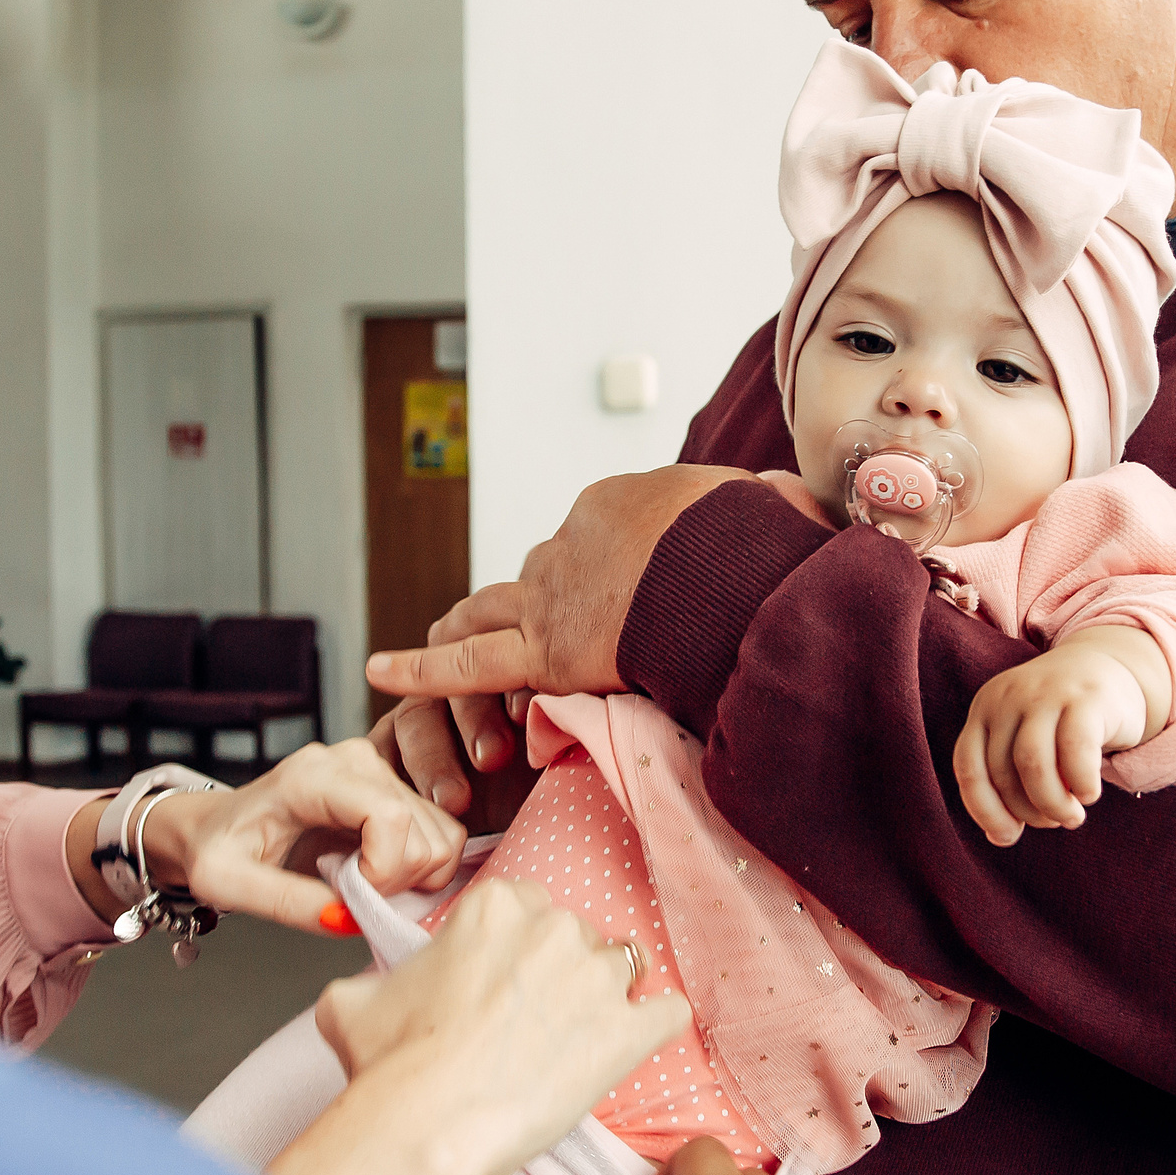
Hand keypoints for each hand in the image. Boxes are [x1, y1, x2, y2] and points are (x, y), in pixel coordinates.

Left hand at [68, 740, 467, 932]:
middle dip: (397, 881)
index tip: (350, 897)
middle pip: (423, 830)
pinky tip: (375, 876)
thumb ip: (287, 903)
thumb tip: (349, 921)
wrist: (216, 829)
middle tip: (350, 896)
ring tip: (359, 885)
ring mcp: (379, 771)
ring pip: (442, 834)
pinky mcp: (394, 790)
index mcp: (311, 776)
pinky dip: (418, 869)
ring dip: (412, 877)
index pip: (389, 816)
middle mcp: (354, 761)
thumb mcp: (228, 884)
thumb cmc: (217, 850)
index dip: (383, 869)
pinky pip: (439, 834)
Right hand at [263, 877, 691, 1174]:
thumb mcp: (353, 1000)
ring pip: (620, 968)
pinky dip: (653, 1026)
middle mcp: (553, 926)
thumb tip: (367, 990)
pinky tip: (629, 1044)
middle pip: (573, 936)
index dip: (512, 949)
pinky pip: (669, 1012)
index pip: (526, 907)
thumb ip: (374, 977)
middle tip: (527, 1024)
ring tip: (570, 1042)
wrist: (425, 1123)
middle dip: (557, 974)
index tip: (499, 984)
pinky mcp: (629, 1032)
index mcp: (495, 905)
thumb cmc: (389, 1065)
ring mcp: (596, 978)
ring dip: (601, 998)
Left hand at [366, 464, 754, 712]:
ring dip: (471, 624)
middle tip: (541, 624)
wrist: (731, 570)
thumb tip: (795, 504)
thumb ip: (772, 508)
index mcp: (621, 506)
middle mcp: (574, 542)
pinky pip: (467, 663)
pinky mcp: (543, 648)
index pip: (599, 542)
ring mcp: (552, 592)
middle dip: (543, 597)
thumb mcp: (771, 508)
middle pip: (544, 573)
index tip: (629, 593)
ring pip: (495, 610)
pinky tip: (380, 669)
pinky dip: (422, 667)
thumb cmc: (758, 542)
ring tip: (441, 638)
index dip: (609, 570)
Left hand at [951, 626, 1167, 842]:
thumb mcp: (1024, 738)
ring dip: (1051, 804)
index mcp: (985, 709)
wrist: (1107, 666)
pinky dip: (1081, 784)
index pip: (969, 768)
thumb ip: (1008, 777)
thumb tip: (1000, 835)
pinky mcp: (1086, 698)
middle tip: (1052, 822)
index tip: (1009, 836)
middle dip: (1028, 811)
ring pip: (1033, 764)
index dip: (985, 811)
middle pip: (1003, 771)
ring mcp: (1046, 693)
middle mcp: (1008, 697)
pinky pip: (1075, 752)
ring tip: (1071, 817)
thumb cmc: (1059, 720)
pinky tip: (1089, 795)